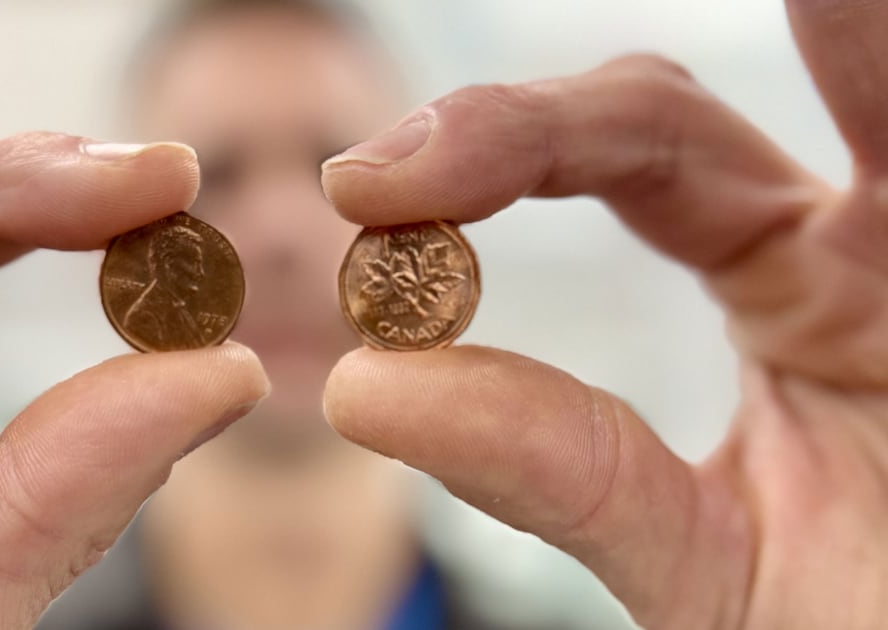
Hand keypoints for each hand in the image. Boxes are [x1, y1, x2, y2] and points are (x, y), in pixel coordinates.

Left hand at [321, 2, 885, 627]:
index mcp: (781, 292)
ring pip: (854, 85)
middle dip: (533, 124)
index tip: (360, 190)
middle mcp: (851, 251)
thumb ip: (557, 470)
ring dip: (798, 27)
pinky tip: (840, 9)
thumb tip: (362, 388)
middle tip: (404, 164)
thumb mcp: (694, 560)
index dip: (489, 155)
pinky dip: (875, 63)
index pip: (618, 166)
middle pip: (673, 122)